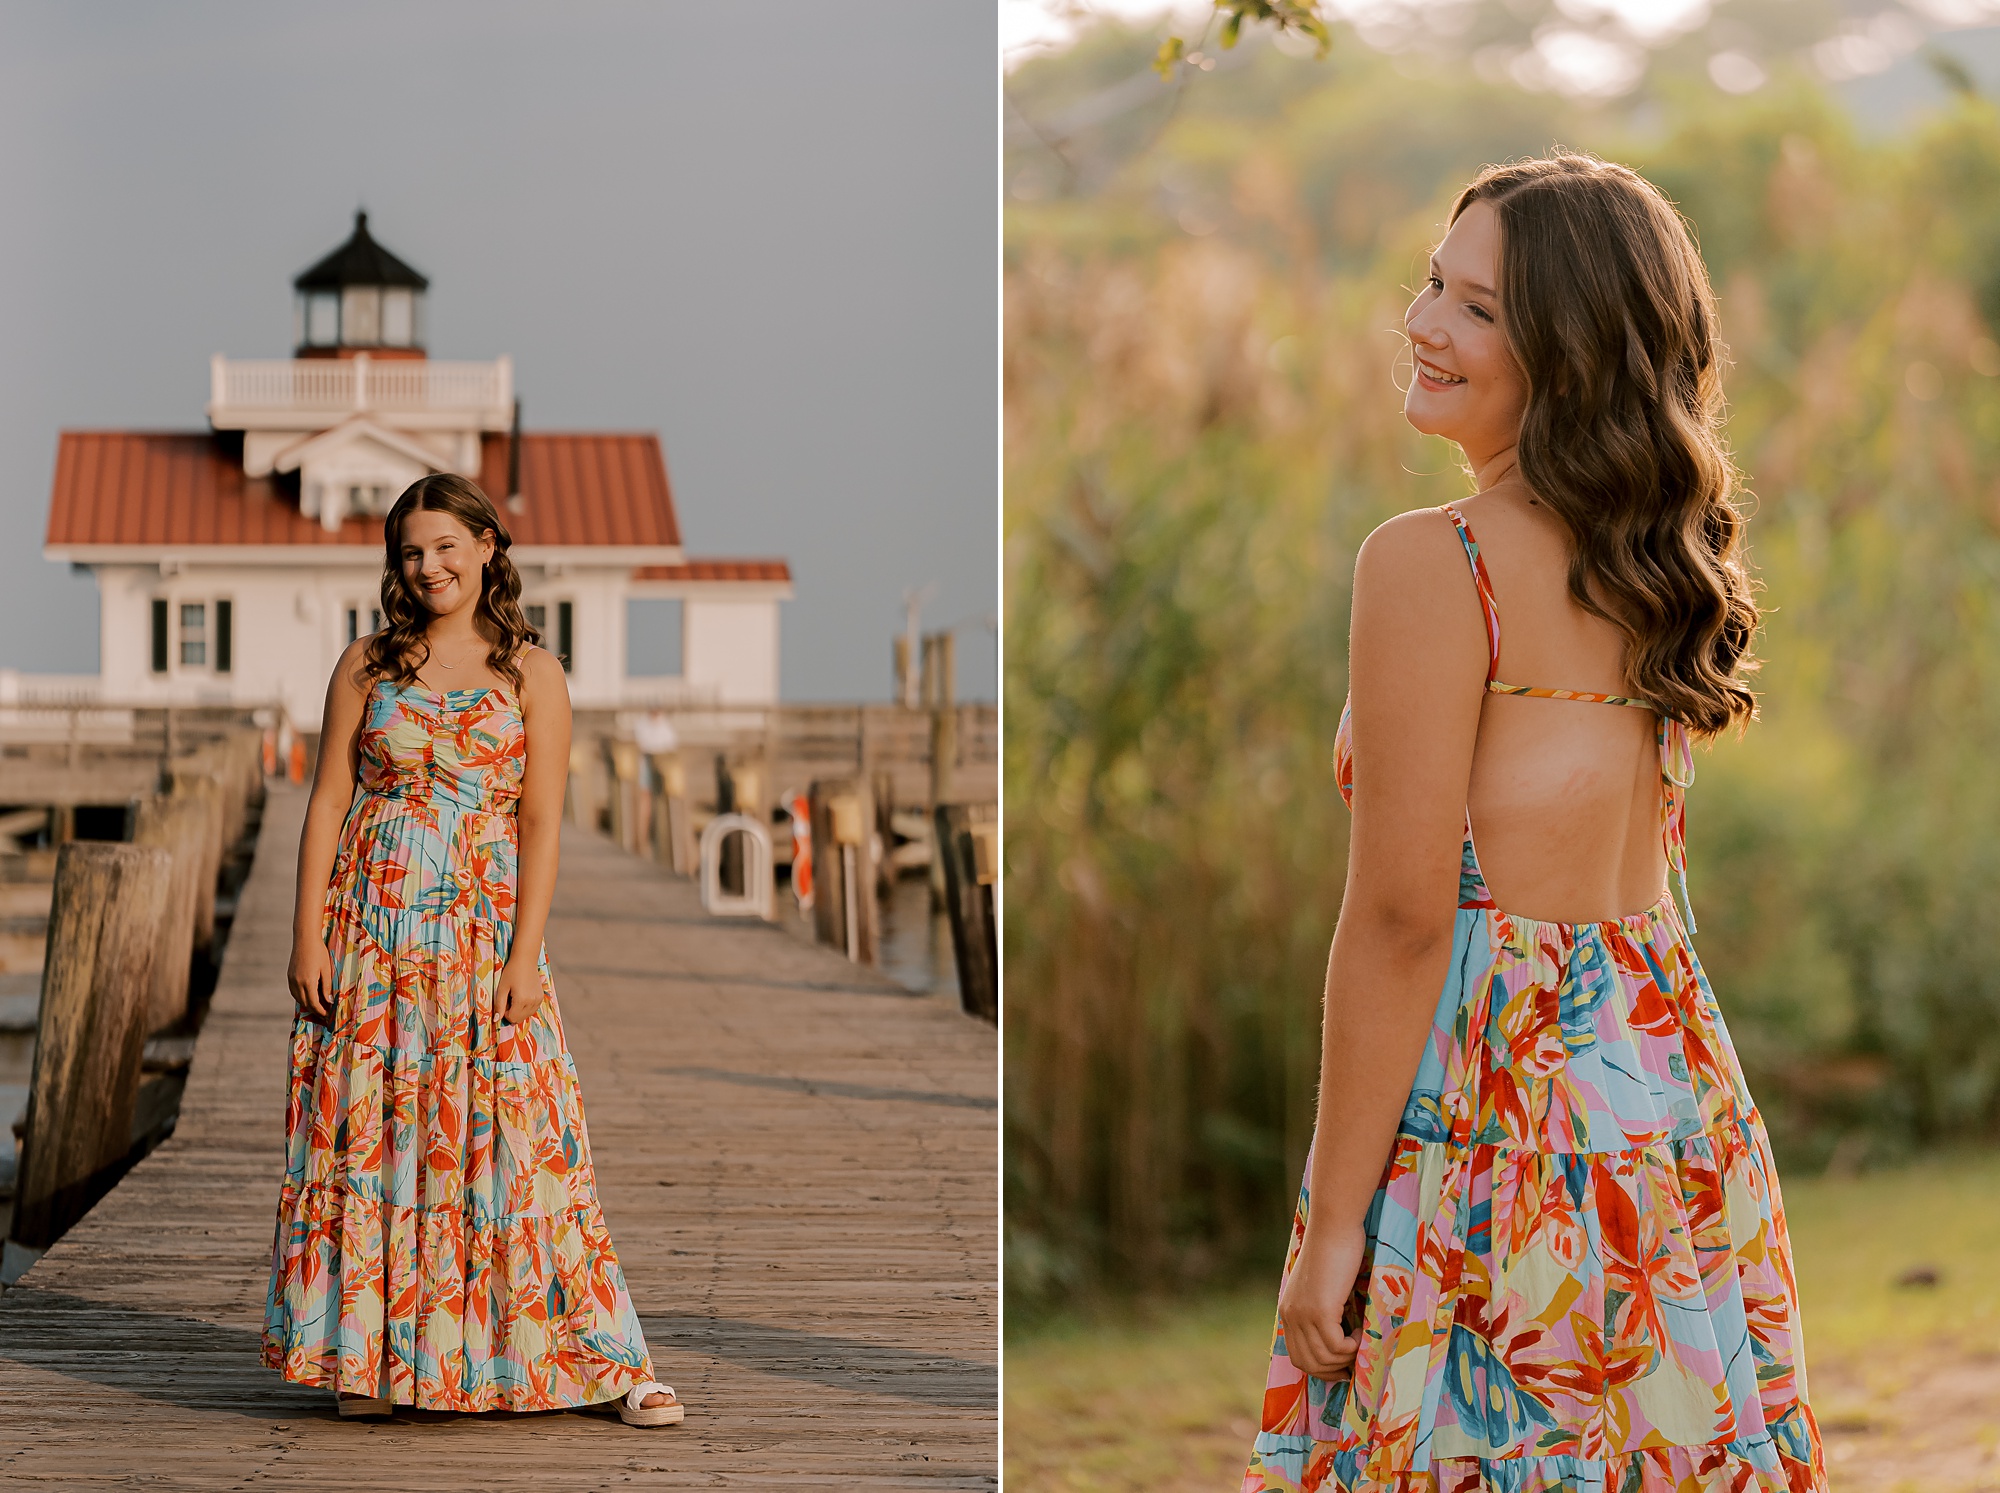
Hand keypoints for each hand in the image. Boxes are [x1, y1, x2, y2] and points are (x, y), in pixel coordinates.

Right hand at [287, 934, 335, 1025]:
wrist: (305, 939)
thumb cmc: (319, 952)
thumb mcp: (326, 970)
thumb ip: (327, 987)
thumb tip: (328, 1001)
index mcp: (308, 982)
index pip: (314, 1003)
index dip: (321, 1011)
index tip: (328, 1015)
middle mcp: (297, 983)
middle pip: (305, 1003)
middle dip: (314, 1010)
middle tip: (324, 1014)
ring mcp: (291, 979)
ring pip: (298, 998)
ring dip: (307, 1004)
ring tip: (317, 1007)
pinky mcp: (289, 976)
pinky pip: (294, 992)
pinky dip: (301, 997)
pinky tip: (308, 997)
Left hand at [495, 954, 544, 1026]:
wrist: (525, 959)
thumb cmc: (511, 972)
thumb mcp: (502, 988)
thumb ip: (499, 1005)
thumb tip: (496, 1020)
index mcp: (521, 1000)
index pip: (512, 1018)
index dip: (505, 1013)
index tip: (504, 1002)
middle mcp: (532, 1002)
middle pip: (520, 1019)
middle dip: (512, 1013)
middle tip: (509, 999)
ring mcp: (538, 1000)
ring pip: (527, 1015)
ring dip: (519, 1011)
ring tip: (515, 997)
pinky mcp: (541, 997)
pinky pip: (532, 1009)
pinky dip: (526, 1007)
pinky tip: (522, 996)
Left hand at [1278, 1216, 1365, 1380]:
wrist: (1334, 1227)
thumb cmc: (1334, 1251)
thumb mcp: (1321, 1286)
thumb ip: (1321, 1310)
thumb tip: (1339, 1338)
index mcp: (1288, 1310)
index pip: (1298, 1357)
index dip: (1321, 1370)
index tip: (1342, 1369)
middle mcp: (1290, 1315)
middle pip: (1308, 1364)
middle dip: (1333, 1371)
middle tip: (1354, 1364)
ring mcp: (1303, 1314)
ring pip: (1324, 1358)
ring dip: (1346, 1358)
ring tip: (1359, 1342)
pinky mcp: (1320, 1311)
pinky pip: (1337, 1347)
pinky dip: (1352, 1347)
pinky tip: (1361, 1331)